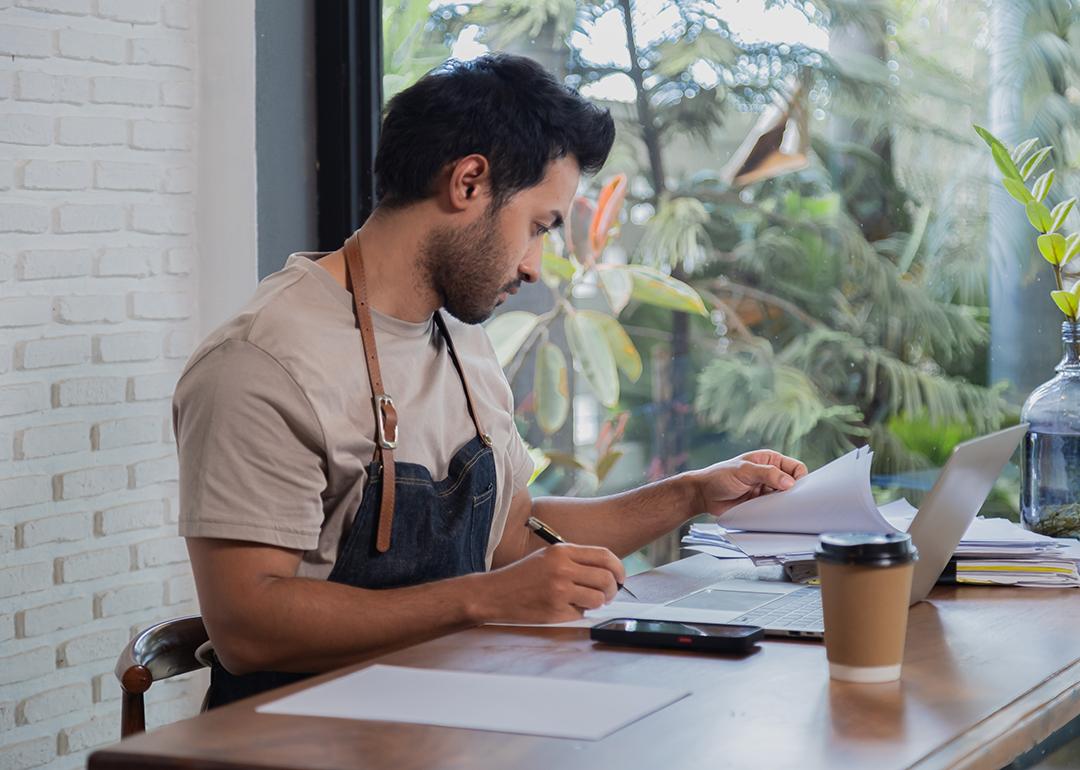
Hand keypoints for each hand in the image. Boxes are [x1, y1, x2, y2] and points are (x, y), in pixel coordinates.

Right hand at [472, 543, 624, 623]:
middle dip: (612, 589)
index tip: (620, 577)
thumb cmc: (523, 575)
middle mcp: (562, 568)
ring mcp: (559, 590)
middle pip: (606, 578)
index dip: (619, 568)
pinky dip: (578, 613)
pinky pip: (581, 614)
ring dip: (597, 603)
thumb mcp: (548, 556)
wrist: (495, 593)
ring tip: (585, 602)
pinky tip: (565, 608)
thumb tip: (607, 570)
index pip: (605, 556)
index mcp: (562, 551)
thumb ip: (575, 559)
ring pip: (598, 599)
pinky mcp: (555, 611)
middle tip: (607, 595)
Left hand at [688, 449, 807, 516]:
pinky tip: (771, 514)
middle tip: (786, 501)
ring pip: (786, 498)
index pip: (796, 467)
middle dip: (793, 493)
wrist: (704, 495)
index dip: (799, 478)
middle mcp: (771, 474)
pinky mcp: (761, 504)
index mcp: (770, 460)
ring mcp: (766, 490)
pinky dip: (776, 512)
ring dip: (783, 503)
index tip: (794, 489)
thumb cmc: (719, 477)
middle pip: (794, 484)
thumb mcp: (744, 471)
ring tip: (775, 507)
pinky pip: (775, 509)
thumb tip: (789, 482)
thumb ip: (766, 474)